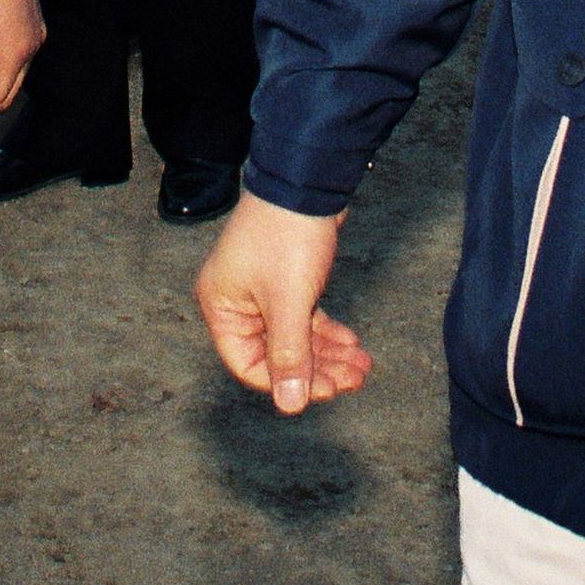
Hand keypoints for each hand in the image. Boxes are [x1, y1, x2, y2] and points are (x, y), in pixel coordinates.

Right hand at [195, 194, 372, 415]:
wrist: (309, 181)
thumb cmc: (288, 233)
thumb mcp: (289, 301)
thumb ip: (289, 354)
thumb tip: (290, 403)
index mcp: (222, 307)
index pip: (250, 366)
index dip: (289, 383)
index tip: (327, 390)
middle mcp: (237, 302)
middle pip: (276, 354)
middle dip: (318, 369)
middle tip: (353, 379)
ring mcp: (262, 291)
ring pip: (295, 338)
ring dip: (328, 354)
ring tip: (361, 365)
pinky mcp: (286, 281)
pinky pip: (304, 319)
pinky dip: (327, 333)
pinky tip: (351, 344)